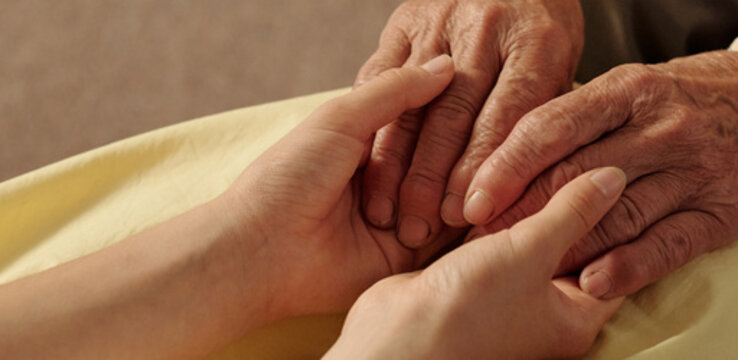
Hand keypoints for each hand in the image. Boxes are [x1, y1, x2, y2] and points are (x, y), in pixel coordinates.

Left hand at [215, 55, 460, 317]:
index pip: (427, 118)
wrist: (264, 250)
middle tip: (463, 155)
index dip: (450, 110)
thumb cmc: (289, 179)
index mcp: (369, 140)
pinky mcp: (407, 257)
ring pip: (454, 195)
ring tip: (461, 188)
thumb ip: (394, 91)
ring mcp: (402, 217)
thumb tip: (446, 65)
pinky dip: (463, 224)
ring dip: (459, 189)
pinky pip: (449, 239)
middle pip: (445, 157)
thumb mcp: (340, 120)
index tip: (471, 102)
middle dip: (454, 155)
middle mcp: (389, 176)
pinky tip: (473, 210)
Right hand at [326, 168, 627, 359]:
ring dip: (527, 204)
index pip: (616, 258)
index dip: (618, 213)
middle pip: (574, 245)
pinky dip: (495, 213)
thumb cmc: (468, 312)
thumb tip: (615, 177)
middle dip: (570, 202)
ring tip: (533, 157)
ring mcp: (508, 297)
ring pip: (531, 238)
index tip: (615, 166)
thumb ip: (572, 212)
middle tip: (575, 152)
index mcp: (576, 317)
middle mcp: (546, 311)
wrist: (394, 342)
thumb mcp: (530, 252)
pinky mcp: (472, 281)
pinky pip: (496, 240)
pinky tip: (494, 178)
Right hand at [357, 0, 583, 248]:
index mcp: (537, 41)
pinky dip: (374, 128)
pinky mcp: (403, 21)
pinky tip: (370, 169)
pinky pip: (380, 79)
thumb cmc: (543, 26)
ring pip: (410, 102)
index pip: (506, 117)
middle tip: (422, 226)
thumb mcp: (564, 65)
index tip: (470, 214)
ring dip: (397, 164)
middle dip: (434, 179)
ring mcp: (439, 21)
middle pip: (453, 115)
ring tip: (391, 212)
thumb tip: (521, 188)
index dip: (485, 169)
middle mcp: (485, 27)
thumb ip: (543, 118)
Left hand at [461, 51, 737, 298]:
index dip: (506, 166)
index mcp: (628, 91)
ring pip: (614, 216)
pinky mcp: (718, 214)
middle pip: (575, 176)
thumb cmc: (680, 98)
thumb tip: (501, 160)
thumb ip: (573, 120)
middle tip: (481, 239)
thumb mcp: (626, 88)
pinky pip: (665, 244)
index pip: (552, 128)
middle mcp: (660, 130)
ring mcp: (693, 173)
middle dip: (521, 212)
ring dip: (562, 246)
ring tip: (521, 267)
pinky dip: (626, 267)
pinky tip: (592, 281)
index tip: (470, 199)